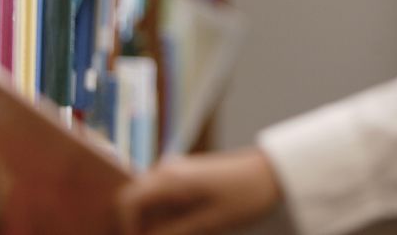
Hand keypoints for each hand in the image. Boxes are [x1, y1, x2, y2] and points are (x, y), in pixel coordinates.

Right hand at [116, 148, 281, 234]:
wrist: (271, 172)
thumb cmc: (243, 197)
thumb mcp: (208, 224)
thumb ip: (172, 233)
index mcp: (169, 179)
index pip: (126, 202)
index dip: (124, 228)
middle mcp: (166, 168)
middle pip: (134, 199)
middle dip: (137, 225)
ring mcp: (175, 168)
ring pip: (147, 198)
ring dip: (151, 220)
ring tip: (172, 234)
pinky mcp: (185, 173)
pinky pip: (162, 194)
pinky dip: (163, 213)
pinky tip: (181, 227)